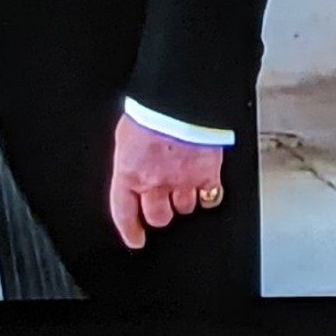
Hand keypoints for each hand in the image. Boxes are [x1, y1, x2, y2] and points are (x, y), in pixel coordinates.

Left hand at [108, 113, 223, 250]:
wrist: (180, 96)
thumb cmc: (152, 108)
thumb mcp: (128, 134)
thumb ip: (131, 158)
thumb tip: (133, 166)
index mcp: (129, 171)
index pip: (124, 212)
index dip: (129, 230)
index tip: (136, 239)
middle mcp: (155, 182)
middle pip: (159, 217)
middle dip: (160, 212)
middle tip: (163, 202)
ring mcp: (183, 181)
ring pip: (185, 208)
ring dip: (184, 199)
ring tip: (184, 181)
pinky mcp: (208, 175)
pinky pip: (210, 198)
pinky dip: (209, 194)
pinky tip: (206, 184)